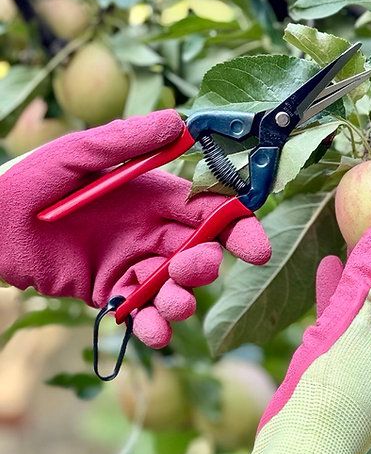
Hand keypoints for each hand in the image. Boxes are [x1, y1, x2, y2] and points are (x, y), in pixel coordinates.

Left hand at [0, 110, 270, 347]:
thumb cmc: (32, 179)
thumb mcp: (79, 153)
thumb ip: (128, 141)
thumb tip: (179, 122)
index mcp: (155, 194)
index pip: (210, 209)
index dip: (238, 228)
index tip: (255, 249)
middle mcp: (151, 229)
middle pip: (200, 251)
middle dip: (206, 265)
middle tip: (191, 268)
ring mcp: (132, 262)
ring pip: (175, 286)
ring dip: (182, 300)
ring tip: (172, 305)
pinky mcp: (109, 292)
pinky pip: (140, 311)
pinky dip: (153, 325)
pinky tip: (153, 331)